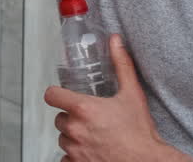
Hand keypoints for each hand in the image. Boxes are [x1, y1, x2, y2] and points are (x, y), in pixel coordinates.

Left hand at [43, 34, 192, 161]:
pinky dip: (75, 156)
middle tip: (91, 120)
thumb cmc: (141, 134)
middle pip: (59, 118)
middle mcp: (75, 129)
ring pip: (63, 138)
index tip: (64, 97)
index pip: (51, 95)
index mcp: (83, 109)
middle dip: (72, 118)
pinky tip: (92, 151)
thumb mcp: (132, 95)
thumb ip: (121, 65)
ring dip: (74, 137)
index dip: (57, 95)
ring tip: (95, 136)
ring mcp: (74, 149)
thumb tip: (116, 41)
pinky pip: (66, 158)